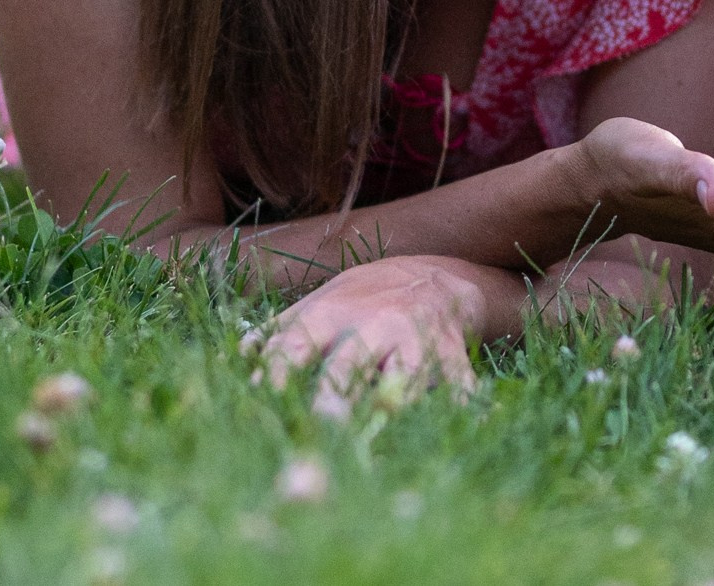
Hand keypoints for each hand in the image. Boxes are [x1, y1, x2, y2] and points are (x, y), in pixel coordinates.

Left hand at [259, 256, 483, 412]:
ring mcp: (413, 340)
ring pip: (402, 379)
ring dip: (392, 407)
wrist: (432, 275)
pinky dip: (464, 405)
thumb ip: (280, 330)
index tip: (259, 396)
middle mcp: (373, 324)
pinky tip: (474, 421)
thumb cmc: (363, 298)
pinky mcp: (450, 355)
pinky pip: (457, 385)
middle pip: (348, 364)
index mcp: (332, 312)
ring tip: (378, 437)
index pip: (296, 344)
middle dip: (334, 393)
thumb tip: (238, 354)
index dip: (276, 370)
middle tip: (321, 421)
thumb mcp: (320, 302)